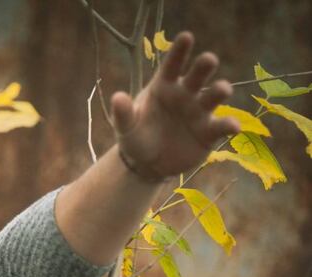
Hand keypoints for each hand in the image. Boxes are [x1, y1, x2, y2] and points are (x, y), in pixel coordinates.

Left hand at [111, 31, 240, 179]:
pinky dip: (229, 125)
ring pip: (214, 96)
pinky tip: (233, 126)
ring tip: (222, 89)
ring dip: (220, 90)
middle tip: (208, 59)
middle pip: (198, 75)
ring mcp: (199, 112)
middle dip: (204, 66)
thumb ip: (123, 113)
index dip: (179, 51)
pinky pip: (222, 126)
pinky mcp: (209, 133)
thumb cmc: (136, 138)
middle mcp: (185, 94)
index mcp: (164, 86)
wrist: (147, 165)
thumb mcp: (126, 127)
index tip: (186, 36)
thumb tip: (117, 97)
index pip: (172, 65)